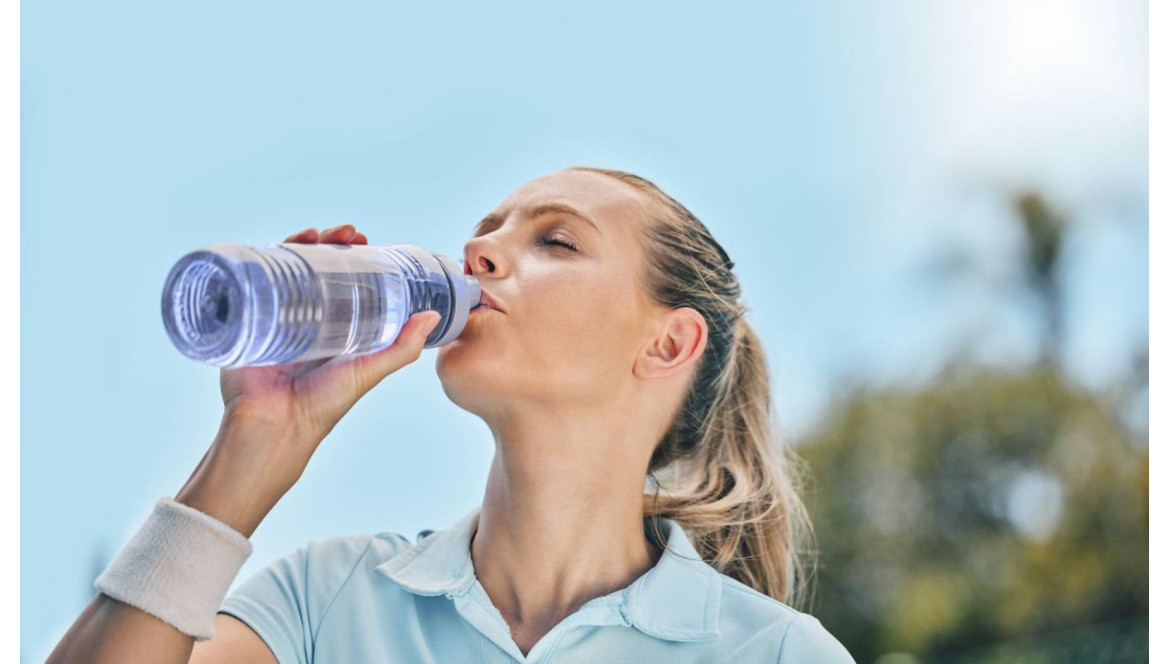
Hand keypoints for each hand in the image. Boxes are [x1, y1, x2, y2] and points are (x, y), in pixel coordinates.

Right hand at [176, 224, 441, 535]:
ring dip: (297, 243)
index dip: (352, 255)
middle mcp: (303, 316)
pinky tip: (271, 245)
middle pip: (313, 266)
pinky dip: (257, 259)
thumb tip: (433, 315)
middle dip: (328, 243)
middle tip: (344, 233)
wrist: (274, 425)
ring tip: (315, 233)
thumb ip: (401, 348)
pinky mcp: (245, 319)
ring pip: (283, 268)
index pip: (342, 278)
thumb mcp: (368, 371)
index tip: (364, 239)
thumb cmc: (322, 405)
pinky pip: (249, 282)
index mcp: (332, 325)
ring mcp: (273, 315)